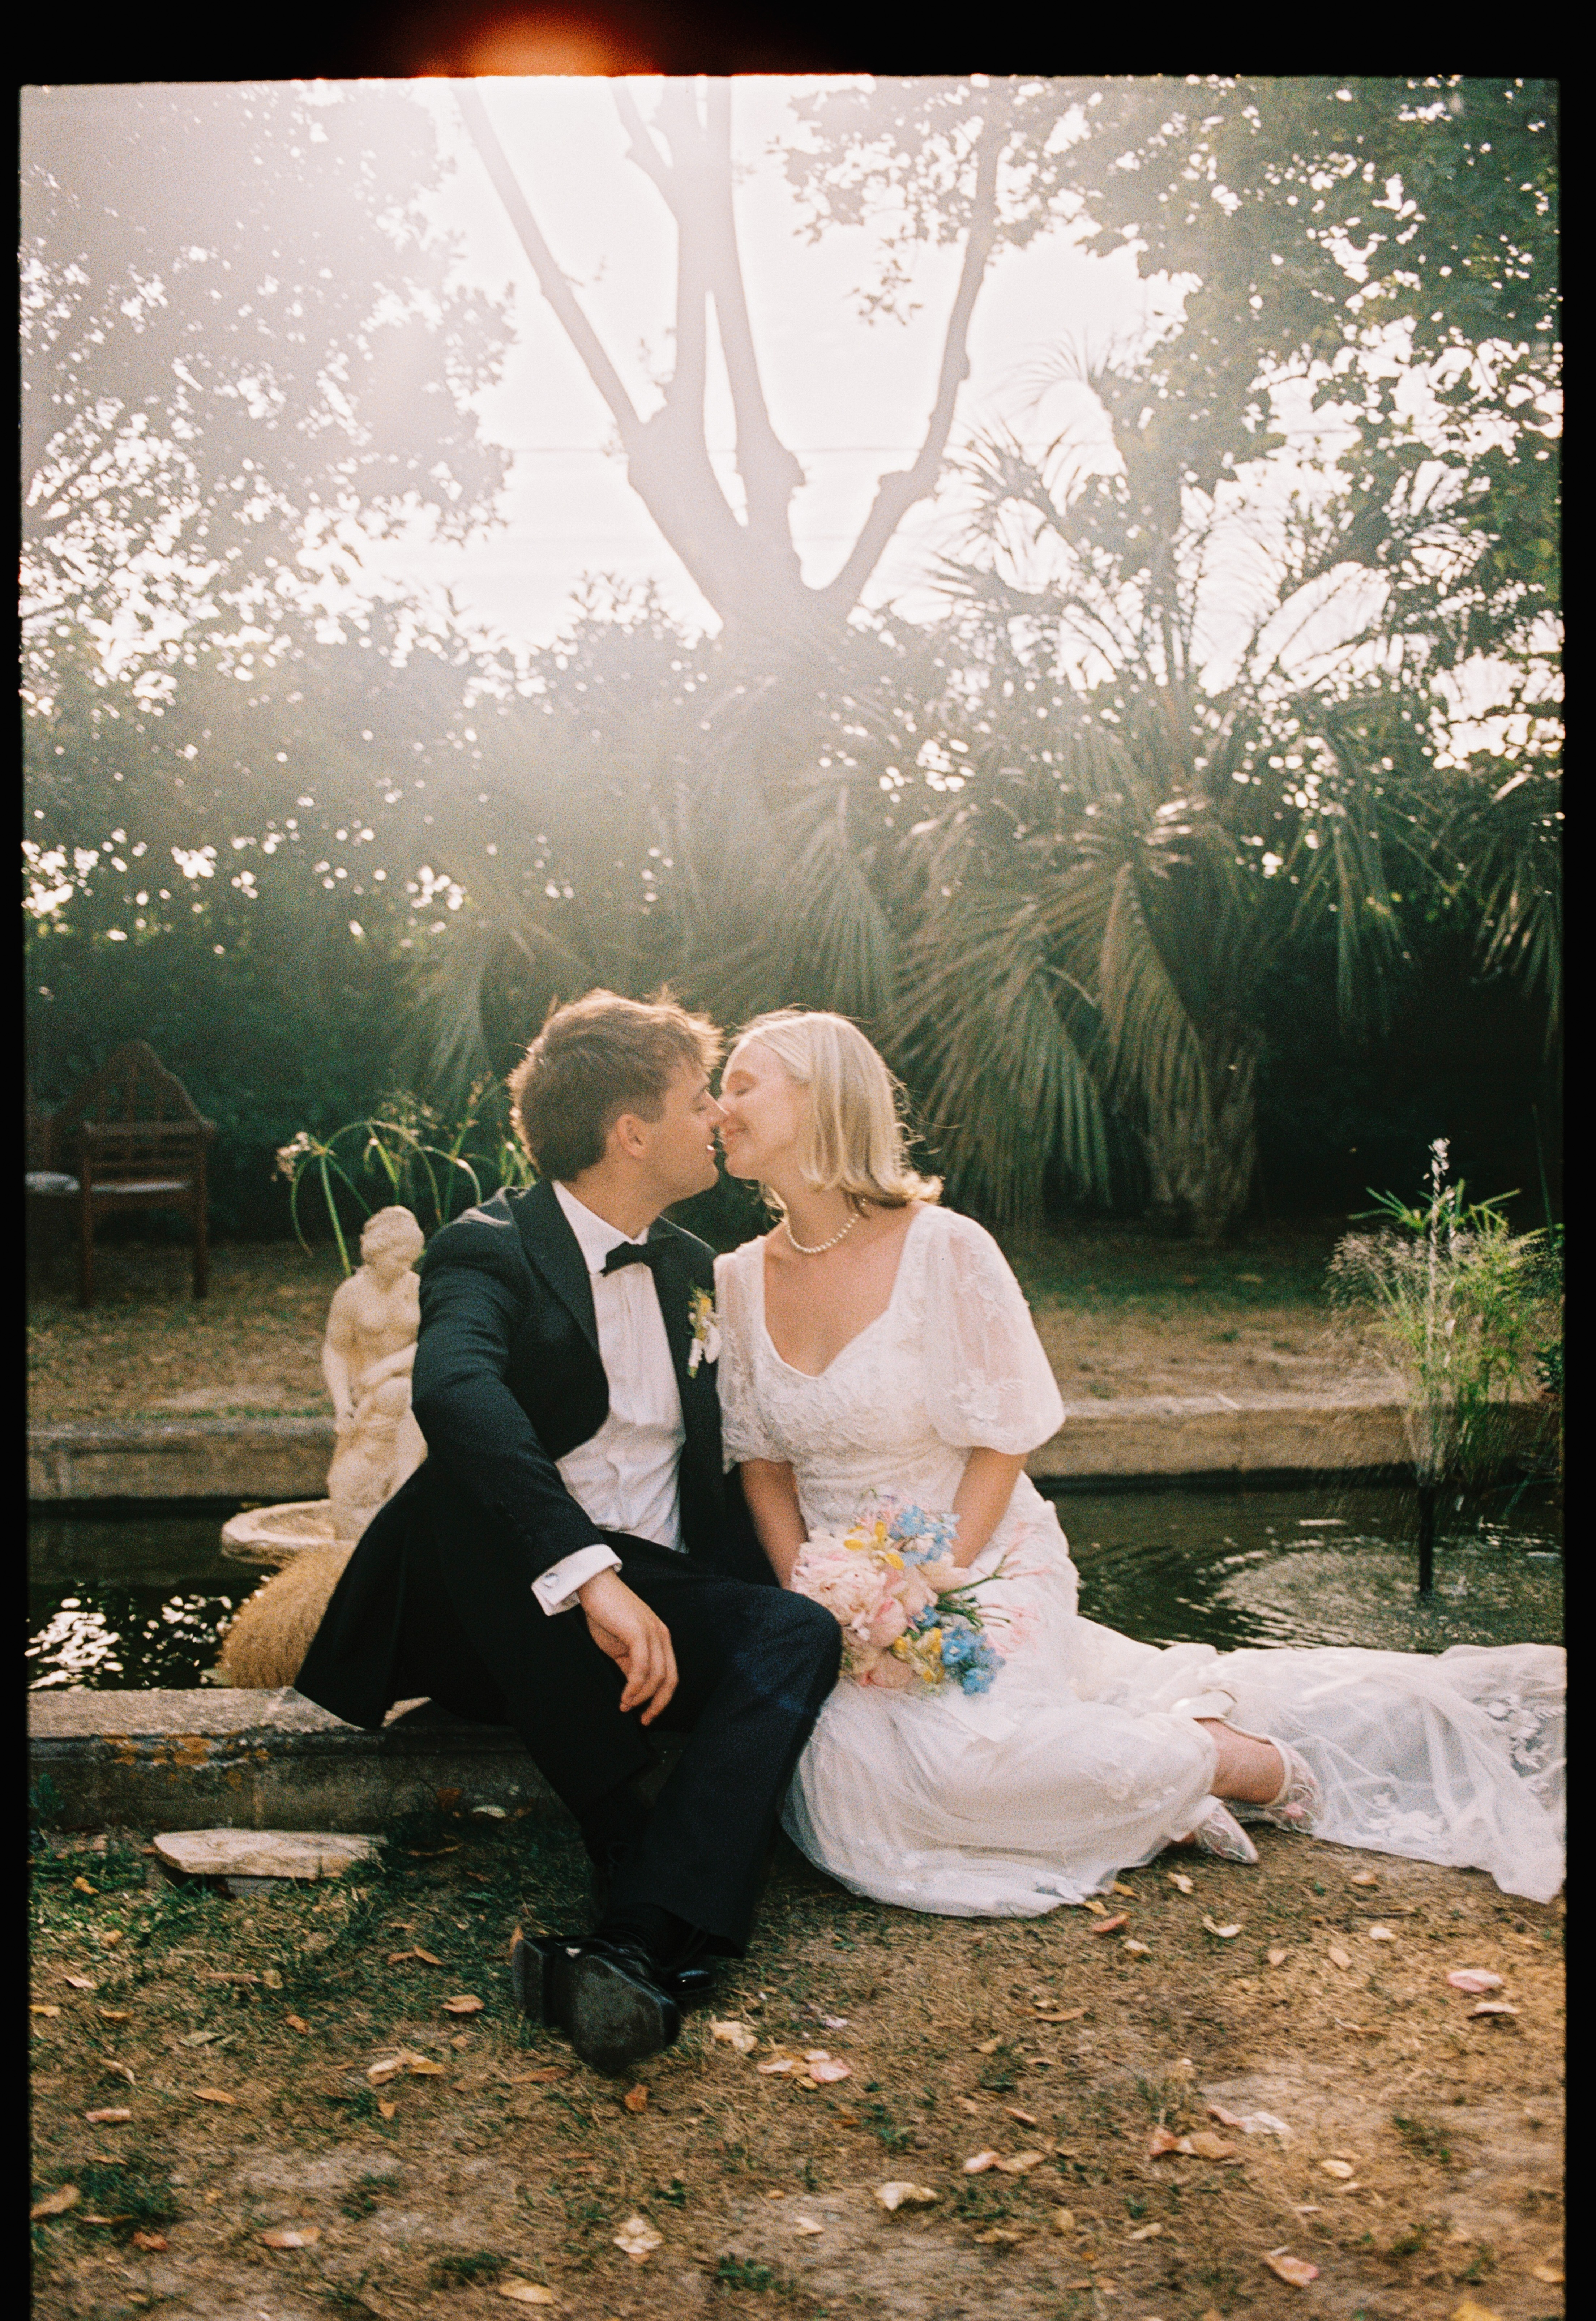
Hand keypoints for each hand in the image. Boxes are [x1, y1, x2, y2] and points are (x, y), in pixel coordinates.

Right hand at [578, 1568, 678, 1725]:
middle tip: (643, 1720)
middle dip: (658, 1704)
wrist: (593, 1586)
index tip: (648, 1716)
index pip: (670, 1675)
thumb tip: (634, 1690)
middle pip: (670, 1679)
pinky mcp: (639, 1632)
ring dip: (641, 1698)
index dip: (662, 1699)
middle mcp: (662, 1635)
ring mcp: (653, 1633)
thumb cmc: (605, 1614)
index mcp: (660, 1638)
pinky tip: (624, 1697)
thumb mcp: (621, 1645)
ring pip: (657, 1676)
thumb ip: (630, 1664)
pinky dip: (635, 1688)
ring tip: (625, 1706)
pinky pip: (642, 1668)